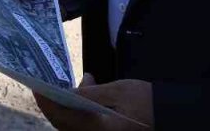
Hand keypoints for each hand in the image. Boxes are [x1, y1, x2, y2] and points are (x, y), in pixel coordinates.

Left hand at [34, 75, 152, 128]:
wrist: (173, 117)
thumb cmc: (148, 103)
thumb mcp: (119, 92)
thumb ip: (90, 94)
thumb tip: (66, 93)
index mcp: (96, 129)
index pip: (61, 116)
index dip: (45, 100)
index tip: (35, 84)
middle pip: (63, 124)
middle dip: (52, 103)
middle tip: (47, 82)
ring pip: (71, 126)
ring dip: (65, 106)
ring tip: (75, 84)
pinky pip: (82, 127)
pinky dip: (77, 112)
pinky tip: (85, 95)